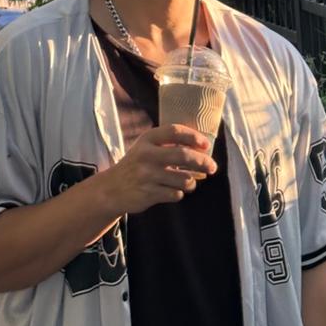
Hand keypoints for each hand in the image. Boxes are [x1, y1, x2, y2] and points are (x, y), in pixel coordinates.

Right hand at [97, 124, 216, 215]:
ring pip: (183, 179)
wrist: (112, 188)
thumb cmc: (137, 164)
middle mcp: (147, 155)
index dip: (193, 136)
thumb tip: (201, 147)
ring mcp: (147, 175)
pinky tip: (173, 191)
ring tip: (189, 181)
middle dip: (203, 162)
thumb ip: (168, 144)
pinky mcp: (148, 193)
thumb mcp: (146, 147)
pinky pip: (176, 194)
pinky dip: (179, 193)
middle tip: (213, 167)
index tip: (206, 144)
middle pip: (183, 155)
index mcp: (148, 139)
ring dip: (191, 182)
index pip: (174, 131)